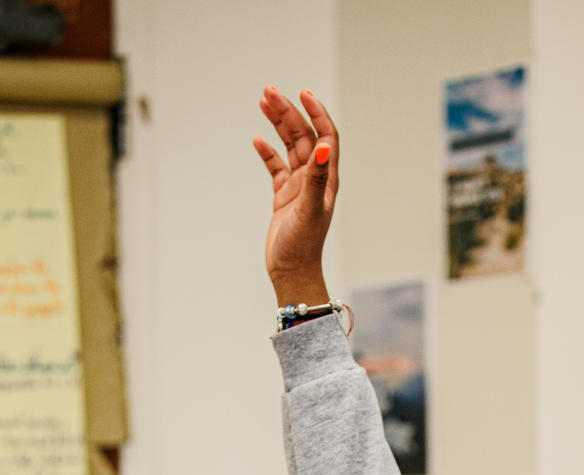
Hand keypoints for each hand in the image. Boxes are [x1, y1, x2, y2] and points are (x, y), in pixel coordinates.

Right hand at [253, 87, 338, 304]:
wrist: (291, 273)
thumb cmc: (303, 246)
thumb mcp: (309, 209)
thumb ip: (316, 177)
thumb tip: (322, 146)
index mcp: (326, 179)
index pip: (325, 136)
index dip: (316, 113)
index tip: (303, 93)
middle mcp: (314, 180)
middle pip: (303, 136)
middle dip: (288, 112)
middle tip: (269, 92)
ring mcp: (298, 188)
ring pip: (288, 148)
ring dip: (278, 125)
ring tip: (263, 101)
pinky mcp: (283, 198)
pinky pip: (276, 168)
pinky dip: (267, 153)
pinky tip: (257, 140)